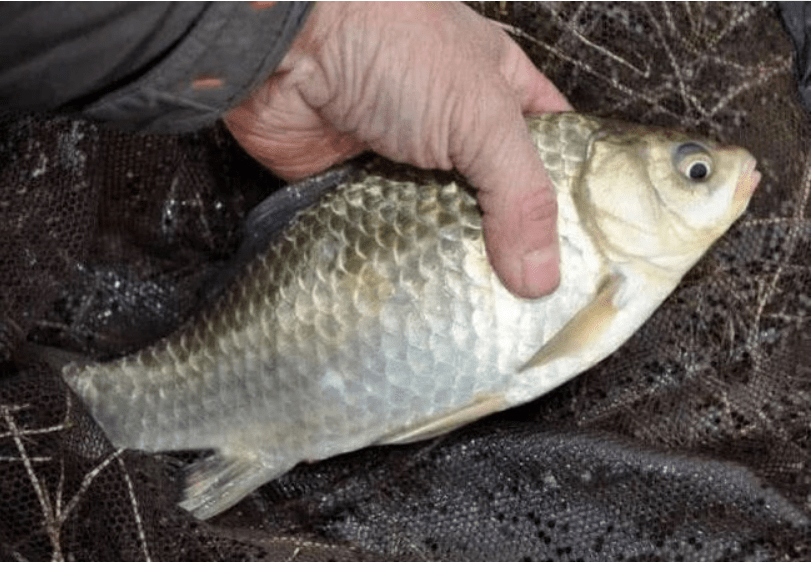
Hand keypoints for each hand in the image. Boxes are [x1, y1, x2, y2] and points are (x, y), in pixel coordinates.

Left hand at [225, 1, 571, 297]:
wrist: (287, 48)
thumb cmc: (389, 45)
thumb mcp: (482, 114)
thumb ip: (519, 194)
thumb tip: (541, 273)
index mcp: (497, 92)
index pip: (551, 149)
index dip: (571, 195)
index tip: (586, 252)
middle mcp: (453, 129)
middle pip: (496, 199)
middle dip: (512, 244)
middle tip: (533, 299)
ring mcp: (404, 161)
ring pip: (441, 224)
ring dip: (454, 260)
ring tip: (483, 312)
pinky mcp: (356, 189)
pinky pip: (389, 236)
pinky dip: (402, 262)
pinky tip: (423, 295)